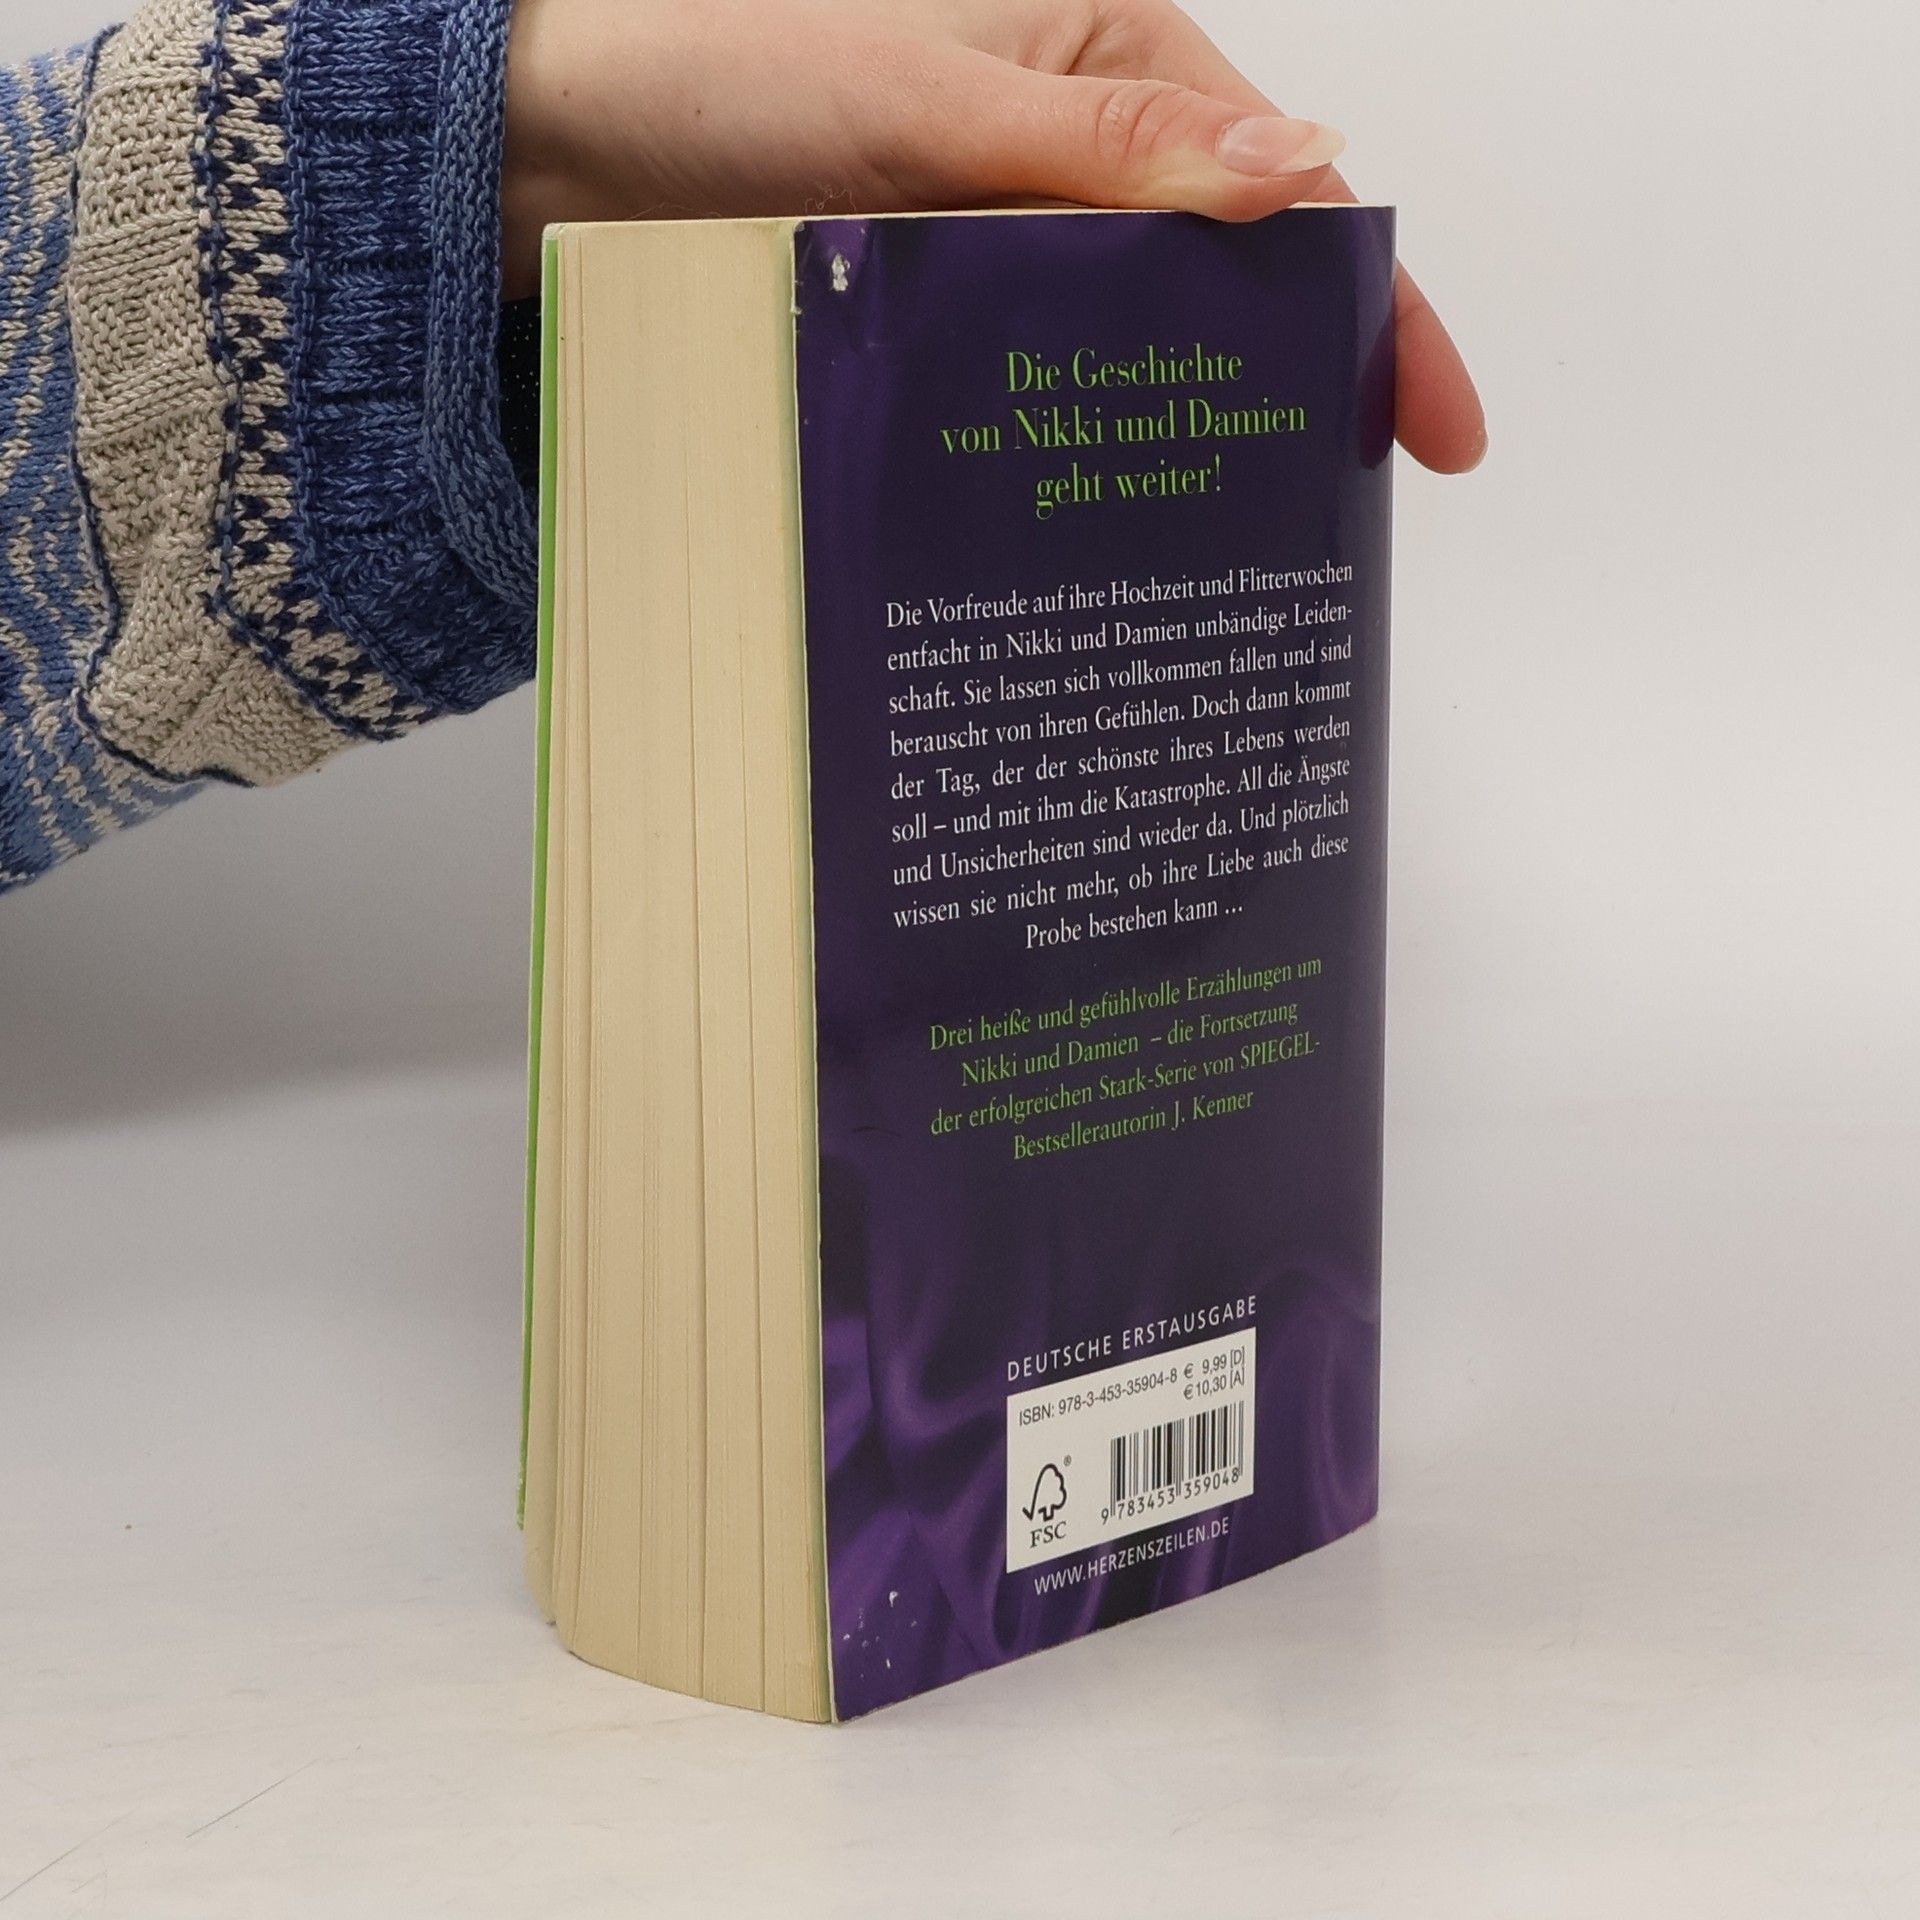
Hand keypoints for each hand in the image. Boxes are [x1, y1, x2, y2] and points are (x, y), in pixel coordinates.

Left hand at [503, 0, 1485, 471]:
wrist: (571, 142)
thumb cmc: (731, 71)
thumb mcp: (929, 98)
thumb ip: (1106, 143)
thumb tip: (1299, 170)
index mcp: (1115, 65)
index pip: (1283, 197)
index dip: (1373, 308)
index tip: (1429, 428)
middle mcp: (1083, 156)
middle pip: (1228, 284)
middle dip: (1294, 392)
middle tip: (1330, 525)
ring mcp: (1017, 244)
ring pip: (1140, 345)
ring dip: (1185, 431)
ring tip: (1231, 546)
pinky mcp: (953, 310)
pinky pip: (1046, 378)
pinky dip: (1083, 439)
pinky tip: (1104, 508)